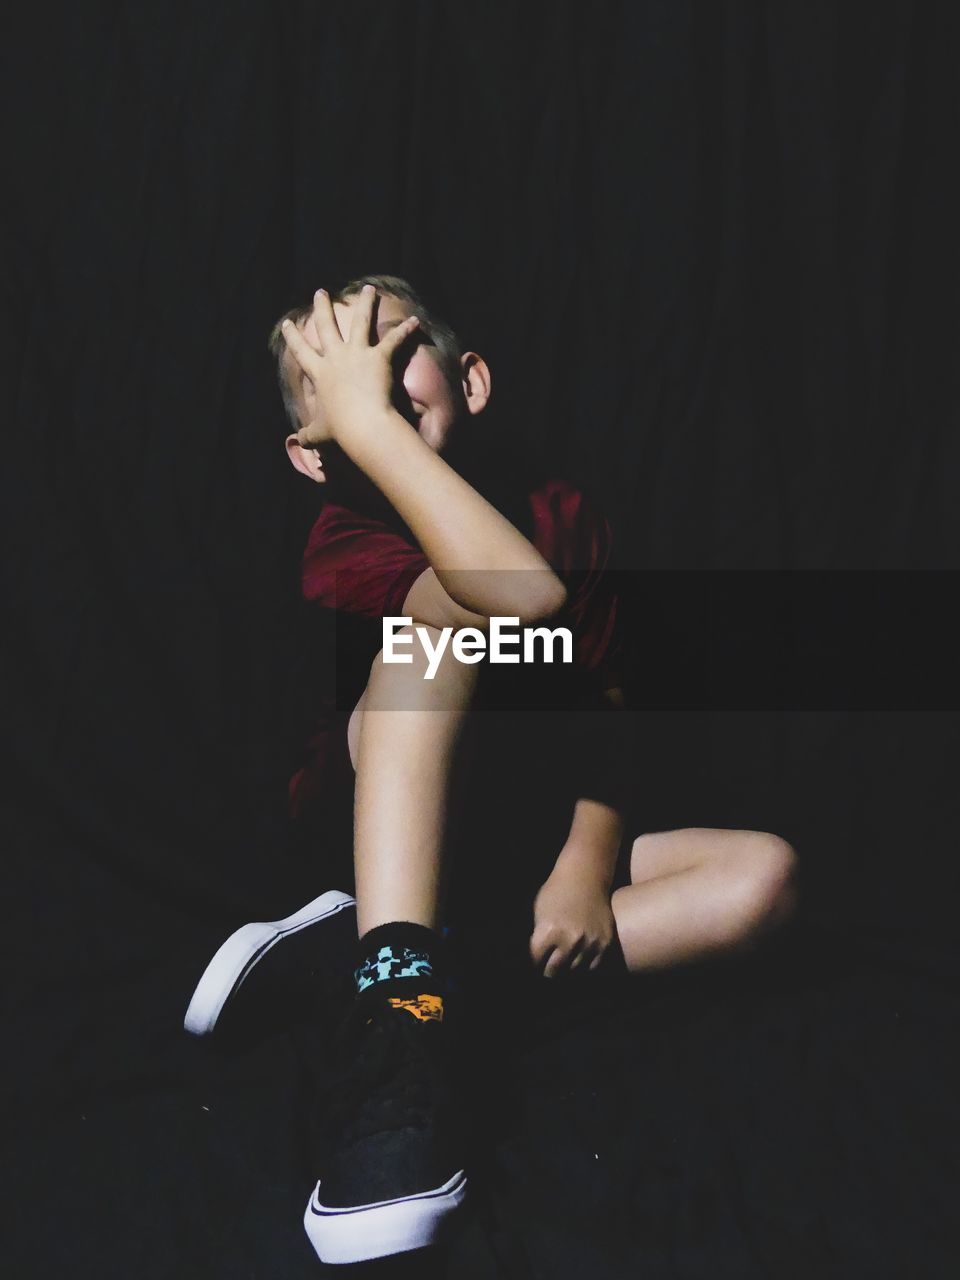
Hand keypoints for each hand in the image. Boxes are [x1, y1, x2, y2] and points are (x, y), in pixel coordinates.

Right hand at [281, 285, 419, 446]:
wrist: (360, 424)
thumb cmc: (339, 429)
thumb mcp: (319, 433)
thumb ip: (308, 435)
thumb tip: (298, 443)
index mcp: (320, 373)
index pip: (302, 351)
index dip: (293, 337)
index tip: (287, 323)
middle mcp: (336, 358)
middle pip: (326, 327)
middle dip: (322, 308)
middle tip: (320, 293)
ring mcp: (358, 354)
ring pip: (361, 321)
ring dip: (365, 303)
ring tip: (368, 288)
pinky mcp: (379, 357)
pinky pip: (394, 340)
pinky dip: (406, 330)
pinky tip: (415, 320)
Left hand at [530, 866, 616, 977]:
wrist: (585, 876)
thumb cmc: (556, 892)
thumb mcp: (538, 913)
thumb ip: (537, 938)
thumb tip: (532, 961)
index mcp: (549, 931)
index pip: (535, 962)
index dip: (533, 964)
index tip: (534, 964)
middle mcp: (570, 940)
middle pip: (553, 972)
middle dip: (548, 970)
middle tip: (547, 968)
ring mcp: (590, 942)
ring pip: (574, 972)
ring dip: (567, 969)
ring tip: (563, 965)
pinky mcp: (605, 943)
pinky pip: (593, 967)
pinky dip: (585, 966)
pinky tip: (578, 960)